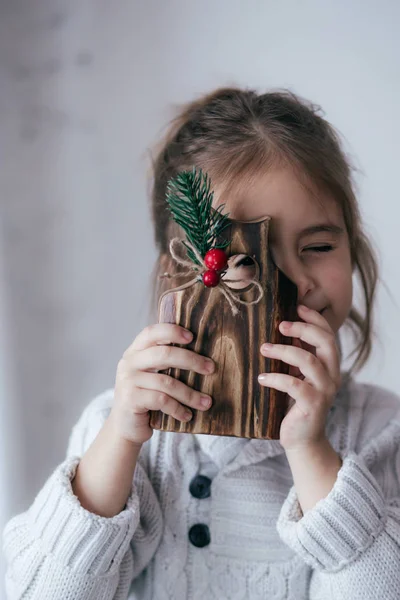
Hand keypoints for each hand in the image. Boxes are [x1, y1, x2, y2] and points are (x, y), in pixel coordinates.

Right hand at [110, 323, 213, 444]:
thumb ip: (166, 363)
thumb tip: (203, 359)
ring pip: (167, 382)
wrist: (125, 427)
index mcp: (135, 351)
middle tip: (210, 368)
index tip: (192, 337)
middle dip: (191, 360)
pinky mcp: (130, 399)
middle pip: (164, 354)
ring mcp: (128, 381)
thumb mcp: (152, 376)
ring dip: (190, 394)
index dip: (172, 331)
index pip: (151, 333)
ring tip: (206, 402)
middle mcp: (129, 362)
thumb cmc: (146, 398)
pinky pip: (162, 401)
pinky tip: (187, 415)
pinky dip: (178, 408)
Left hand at [258, 304, 340, 451]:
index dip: (315, 319)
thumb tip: (280, 328)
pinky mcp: (312, 405)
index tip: (297, 307)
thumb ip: (297, 356)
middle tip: (280, 325)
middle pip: (325, 342)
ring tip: (264, 349)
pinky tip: (261, 378)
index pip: (329, 335)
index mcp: (330, 365)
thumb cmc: (296, 404)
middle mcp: (332, 376)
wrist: (302, 439)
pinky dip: (276, 378)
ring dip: (283, 351)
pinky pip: (294, 385)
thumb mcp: (298, 376)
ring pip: (308, 361)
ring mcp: (324, 391)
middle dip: (303, 329)